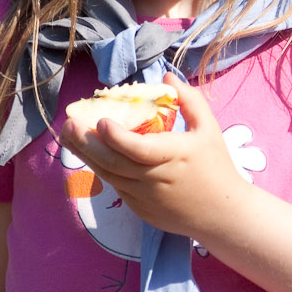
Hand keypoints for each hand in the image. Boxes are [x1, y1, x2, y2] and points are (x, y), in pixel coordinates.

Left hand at [57, 72, 248, 239]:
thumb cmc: (217, 166)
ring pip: (109, 176)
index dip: (116, 136)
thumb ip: (190, 100)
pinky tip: (90, 154)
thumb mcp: (209, 129)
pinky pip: (116, 187)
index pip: (138, 148)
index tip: (100, 120)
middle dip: (86, 143)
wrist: (222, 214)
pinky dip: (102, 170)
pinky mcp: (140, 210)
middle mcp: (155, 179)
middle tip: (68, 123)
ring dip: (87, 156)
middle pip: (113, 162)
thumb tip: (166, 77)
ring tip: (69, 136)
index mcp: (174, 156)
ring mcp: (145, 198)